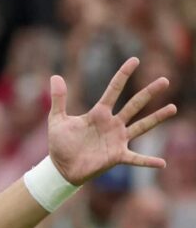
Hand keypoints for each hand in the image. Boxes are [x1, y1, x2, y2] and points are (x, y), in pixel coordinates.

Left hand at [46, 58, 176, 184]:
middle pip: (134, 105)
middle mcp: (112, 124)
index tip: (135, 60)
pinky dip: (148, 161)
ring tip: (173, 107)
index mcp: (98, 113)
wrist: (61, 167)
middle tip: (165, 80)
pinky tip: (162, 162)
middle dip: (148, 92)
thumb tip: (55, 76)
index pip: (113, 90)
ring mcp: (117, 140)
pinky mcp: (117, 156)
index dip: (123, 74)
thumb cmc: (61, 143)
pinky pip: (136, 159)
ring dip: (157, 118)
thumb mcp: (57, 119)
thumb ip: (59, 99)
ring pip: (142, 126)